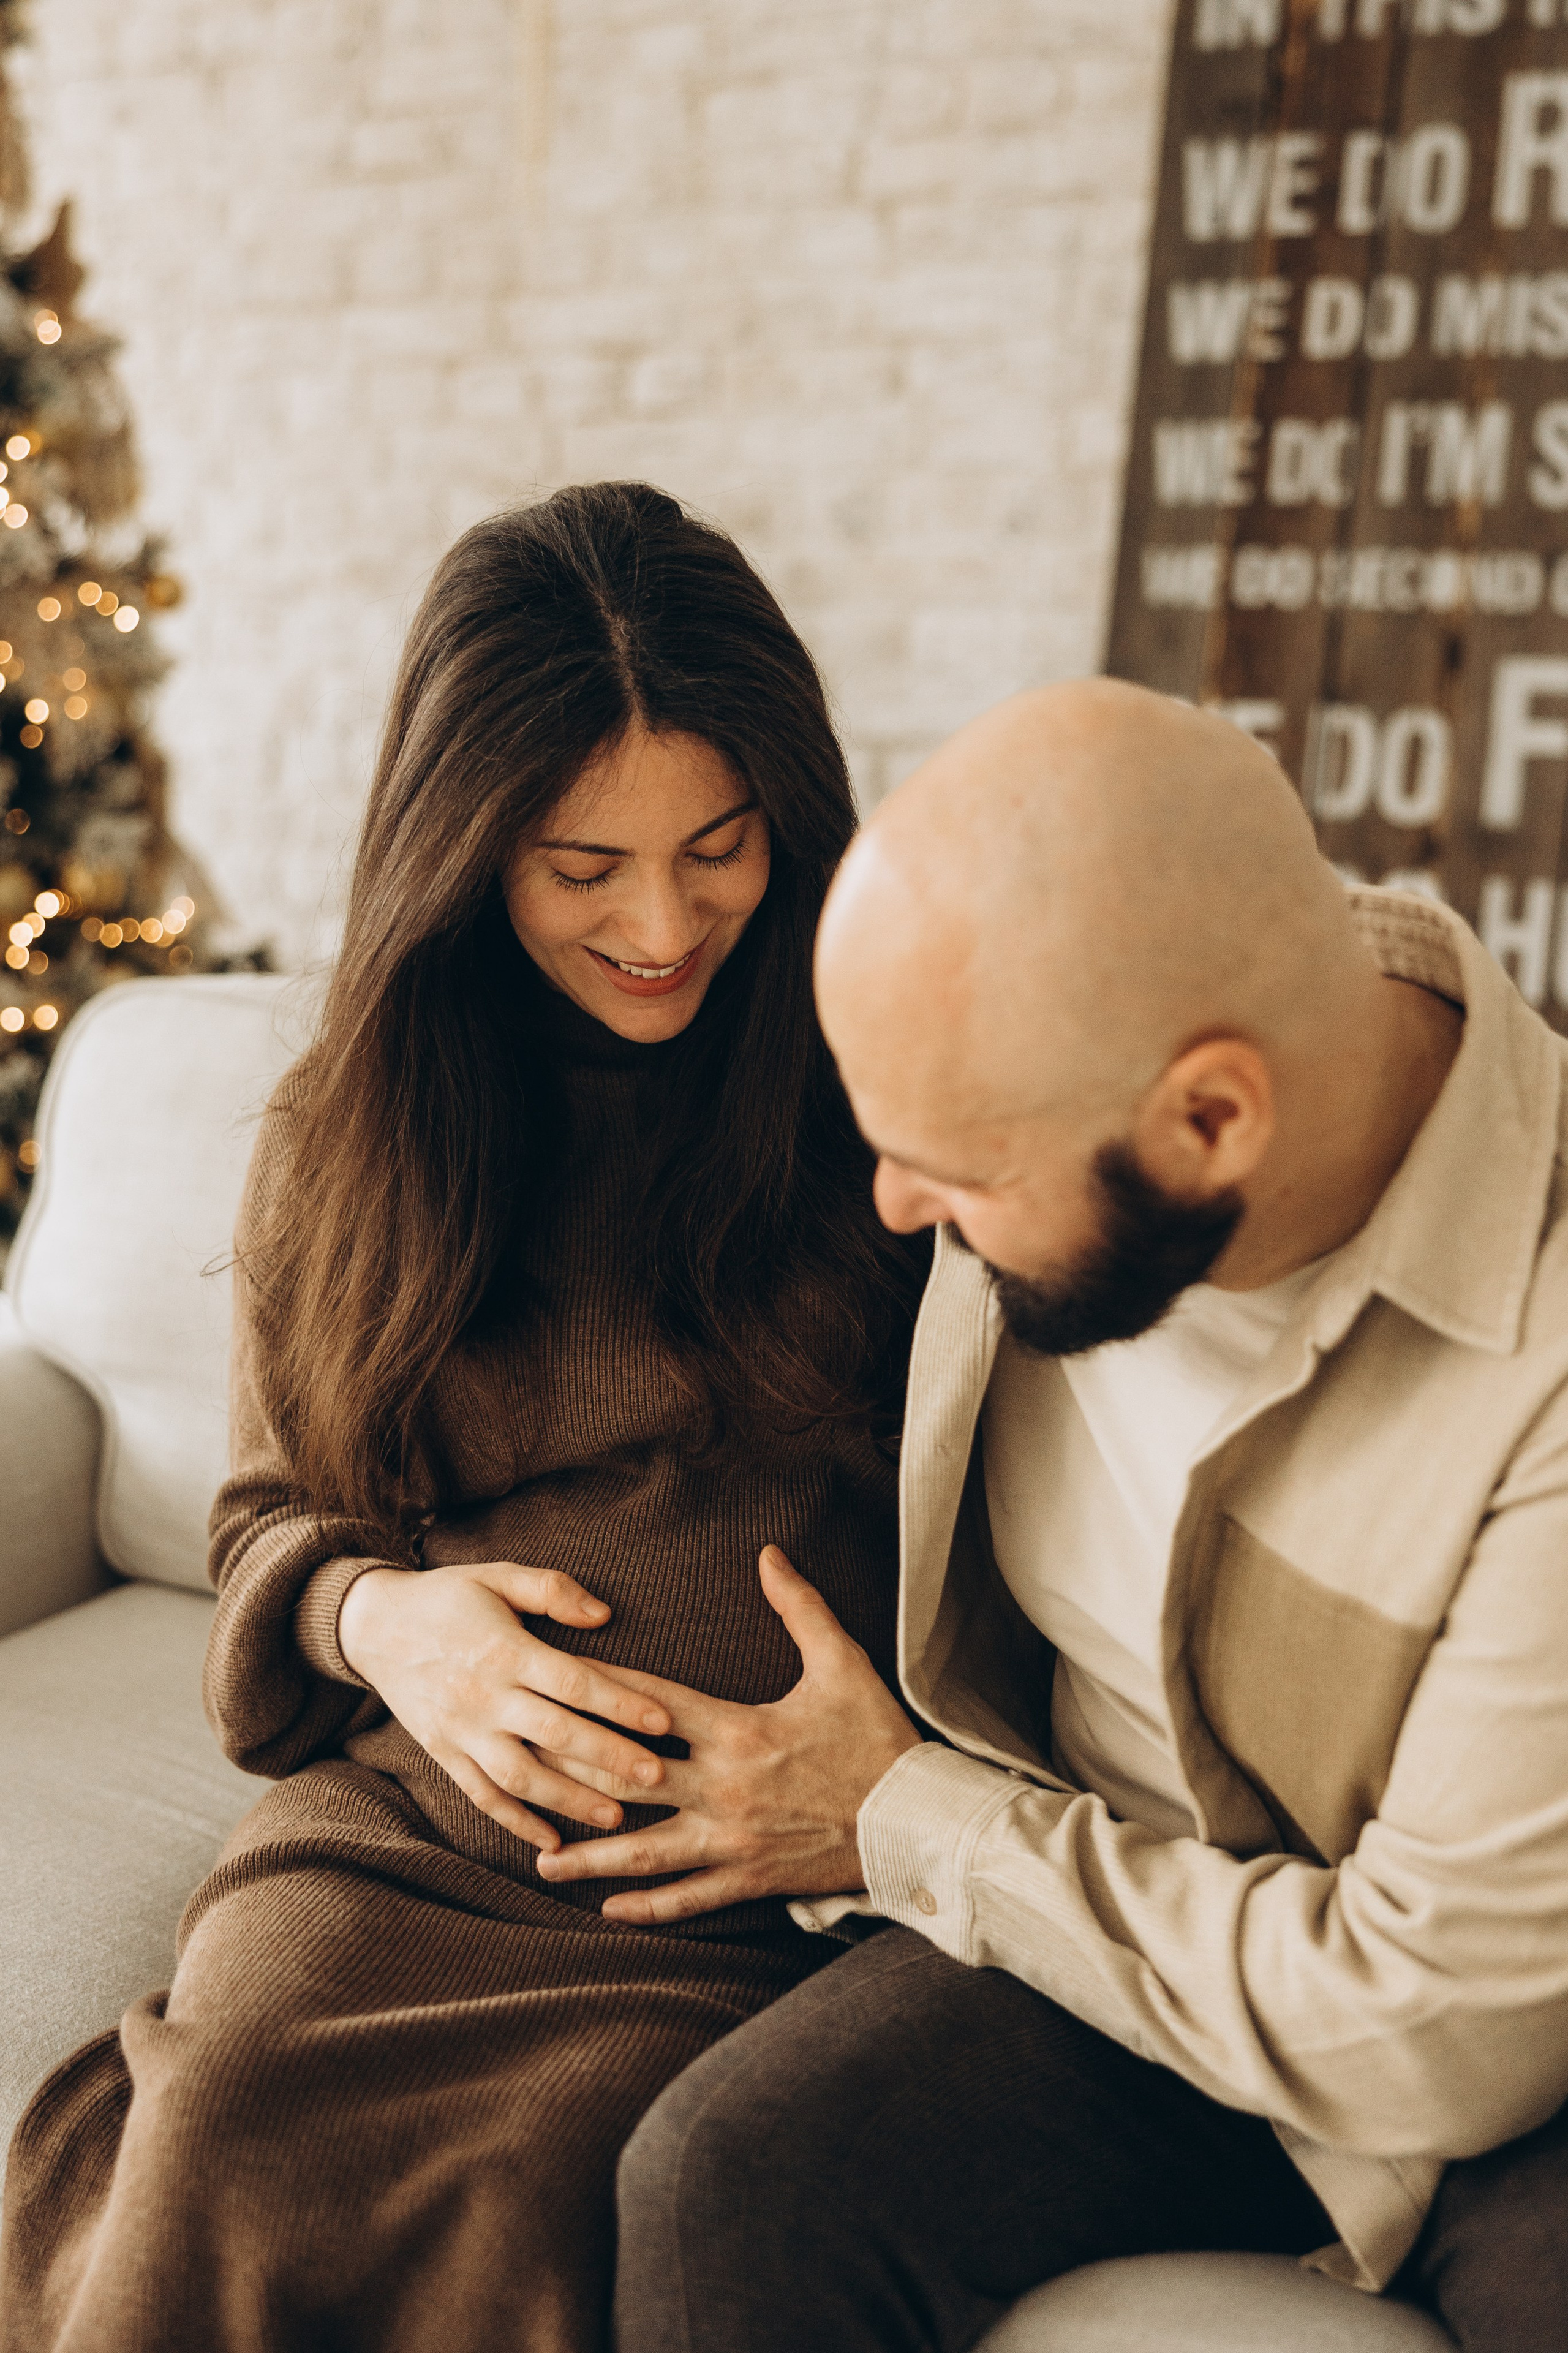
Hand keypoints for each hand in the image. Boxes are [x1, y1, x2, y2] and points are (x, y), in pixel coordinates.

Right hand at [337, 1559, 670, 1850]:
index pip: (571, 1682)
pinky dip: (515, 1824)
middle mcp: (482, 1696)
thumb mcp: (497, 1575)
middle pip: (554, 1734)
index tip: (662, 1722)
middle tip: (658, 1778)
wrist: (372, 1626)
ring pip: (519, 1777)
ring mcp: (460, 1731)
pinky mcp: (443, 1754)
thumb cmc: (448, 1597)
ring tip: (617, 1817)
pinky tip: (552, 1843)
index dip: (619, 1703)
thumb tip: (604, 1615)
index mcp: (503, 1649)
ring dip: (568, 1800)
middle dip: (608, 1759)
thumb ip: (552, 1590)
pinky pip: (481, 1797)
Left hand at [535, 1546, 921, 1923]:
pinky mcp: (751, 1878)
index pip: (653, 1705)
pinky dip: (648, 1907)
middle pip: (630, 1778)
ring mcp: (734, 1838)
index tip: (553, 1681)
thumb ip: (800, 1607)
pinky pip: (690, 1897)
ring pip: (647, 1850)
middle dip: (572, 1777)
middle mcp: (725, 1786)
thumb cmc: (878, 1738)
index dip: (600, 1692)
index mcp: (739, 1729)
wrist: (916, 1817)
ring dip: (592, 1857)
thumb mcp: (843, 1662)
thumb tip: (768, 1554)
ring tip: (543, 1860)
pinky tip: (609, 1910)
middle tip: (521, 1772)